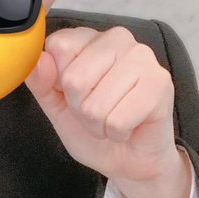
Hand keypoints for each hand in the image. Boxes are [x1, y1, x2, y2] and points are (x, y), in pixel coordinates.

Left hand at [24, 25, 191, 197]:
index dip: (60, 82)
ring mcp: (143, 58)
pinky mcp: (160, 83)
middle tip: (95, 113)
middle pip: (75, 78)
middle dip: (80, 109)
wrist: (127, 160)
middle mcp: (118, 39)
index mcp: (90, 38)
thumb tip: (38, 60)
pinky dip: (117, 133)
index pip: (59, 46)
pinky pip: (118, 119)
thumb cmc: (94, 127)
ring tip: (111, 120)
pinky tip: (128, 127)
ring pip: (96, 103)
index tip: (75, 94)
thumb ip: (41, 82)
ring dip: (98, 125)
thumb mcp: (56, 106)